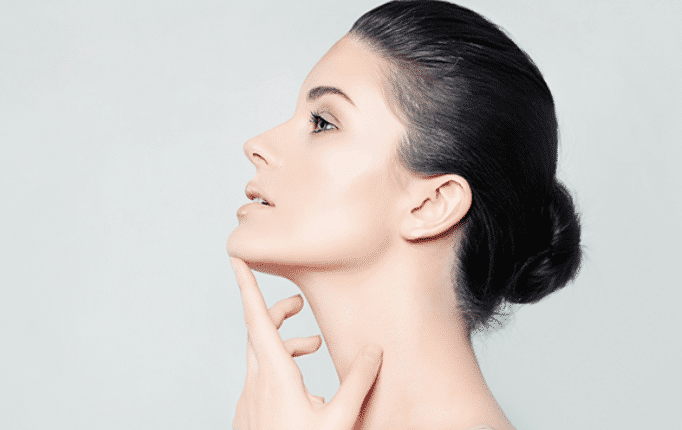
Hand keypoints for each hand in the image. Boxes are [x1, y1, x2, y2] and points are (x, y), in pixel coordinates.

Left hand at [230, 257, 382, 429]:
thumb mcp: (339, 418)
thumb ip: (358, 382)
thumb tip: (373, 350)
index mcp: (275, 377)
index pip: (256, 320)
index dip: (247, 286)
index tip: (236, 258)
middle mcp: (256, 384)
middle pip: (257, 332)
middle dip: (277, 312)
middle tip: (300, 305)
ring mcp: (249, 401)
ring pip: (259, 356)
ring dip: (284, 344)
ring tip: (312, 347)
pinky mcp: (249, 415)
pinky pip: (259, 379)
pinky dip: (278, 368)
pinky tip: (301, 386)